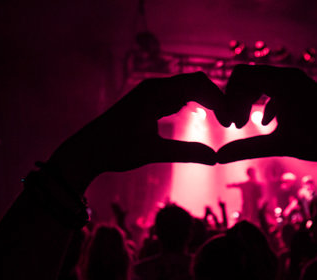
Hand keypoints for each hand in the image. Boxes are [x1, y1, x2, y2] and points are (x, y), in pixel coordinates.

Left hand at [48, 72, 223, 191]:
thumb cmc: (116, 149)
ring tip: (222, 120)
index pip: (198, 84)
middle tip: (230, 122)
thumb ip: (186, 153)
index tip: (230, 122)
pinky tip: (202, 118)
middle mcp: (155, 87)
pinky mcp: (150, 102)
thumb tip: (216, 159)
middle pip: (196, 82)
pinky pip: (178, 97)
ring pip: (188, 88)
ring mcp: (152, 93)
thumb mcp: (153, 152)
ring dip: (206, 101)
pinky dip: (194, 104)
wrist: (87, 150)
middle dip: (216, 99)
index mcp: (156, 92)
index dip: (219, 100)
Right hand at [216, 65, 316, 163]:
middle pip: (249, 78)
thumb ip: (247, 148)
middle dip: (237, 100)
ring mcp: (298, 81)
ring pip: (263, 83)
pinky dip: (266, 102)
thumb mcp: (280, 145)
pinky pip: (277, 88)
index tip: (229, 122)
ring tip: (247, 125)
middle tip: (235, 125)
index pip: (241, 75)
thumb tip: (219, 157)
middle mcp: (288, 76)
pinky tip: (268, 123)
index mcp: (281, 82)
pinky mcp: (304, 90)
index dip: (228, 97)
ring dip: (250, 101)